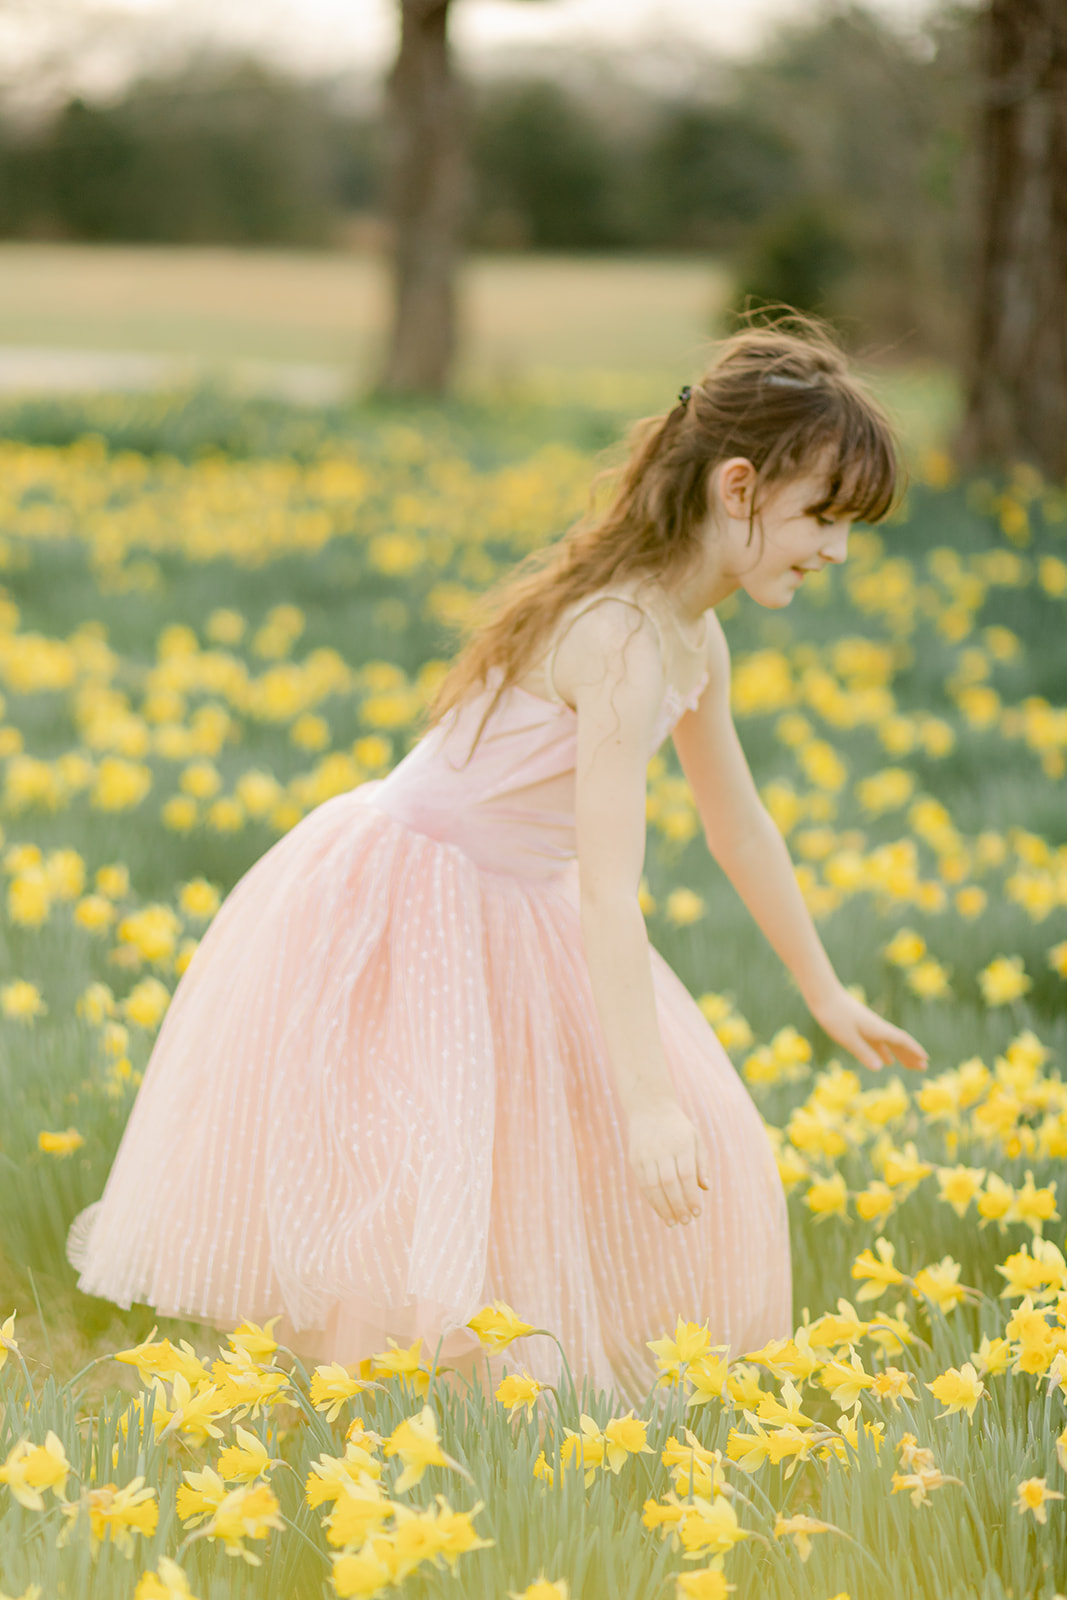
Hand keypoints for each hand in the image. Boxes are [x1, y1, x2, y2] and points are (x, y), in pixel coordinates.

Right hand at [627, 1099, 708, 1227]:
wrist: (649, 1107)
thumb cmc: (678, 1127)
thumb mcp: (696, 1139)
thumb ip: (702, 1163)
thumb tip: (705, 1188)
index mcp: (681, 1143)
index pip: (686, 1175)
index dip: (691, 1196)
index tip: (698, 1212)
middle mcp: (662, 1149)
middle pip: (669, 1183)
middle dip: (678, 1206)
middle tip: (686, 1221)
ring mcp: (646, 1154)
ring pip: (653, 1186)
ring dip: (663, 1207)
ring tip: (673, 1222)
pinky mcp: (634, 1158)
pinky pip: (643, 1183)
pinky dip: (652, 1199)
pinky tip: (661, 1210)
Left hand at [810, 985, 927, 1073]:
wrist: (823, 996)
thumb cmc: (834, 1016)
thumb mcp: (847, 1038)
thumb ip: (864, 1052)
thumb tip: (881, 1068)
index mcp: (877, 1029)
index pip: (901, 1040)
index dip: (914, 1050)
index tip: (926, 1060)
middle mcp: (877, 1027)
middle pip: (899, 1042)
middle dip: (911, 1055)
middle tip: (923, 1068)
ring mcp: (869, 1027)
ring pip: (890, 1043)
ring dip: (901, 1054)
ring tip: (910, 1066)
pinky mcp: (860, 1027)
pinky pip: (878, 1042)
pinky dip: (885, 1052)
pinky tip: (887, 1060)